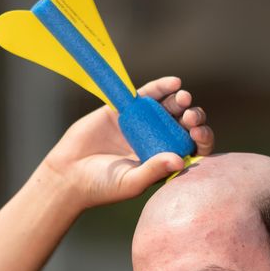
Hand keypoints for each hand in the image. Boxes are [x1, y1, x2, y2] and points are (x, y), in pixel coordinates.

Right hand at [41, 76, 213, 209]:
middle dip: (193, 118)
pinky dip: (161, 87)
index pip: (191, 148)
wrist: (68, 173)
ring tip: (184, 99)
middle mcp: (155, 140)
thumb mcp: (131, 182)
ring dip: (180, 101)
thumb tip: (181, 160)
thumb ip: (154, 171)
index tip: (198, 135)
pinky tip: (174, 83)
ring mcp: (141, 123)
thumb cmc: (101, 187)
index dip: (200, 139)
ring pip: (168, 107)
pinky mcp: (124, 108)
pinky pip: (147, 94)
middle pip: (183, 125)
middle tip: (190, 118)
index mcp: (163, 160)